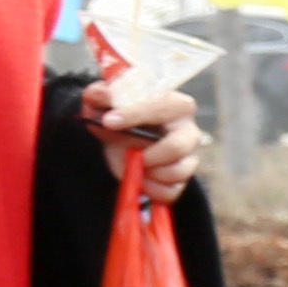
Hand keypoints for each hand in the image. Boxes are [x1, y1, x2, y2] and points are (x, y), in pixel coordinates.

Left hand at [85, 76, 198, 200]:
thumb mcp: (104, 101)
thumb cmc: (118, 114)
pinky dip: (150, 189)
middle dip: (150, 155)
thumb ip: (100, 94)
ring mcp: (187, 156)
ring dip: (149, 173)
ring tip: (133, 164)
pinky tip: (139, 178)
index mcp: (174, 105)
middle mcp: (188, 130)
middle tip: (132, 155)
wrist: (119, 136)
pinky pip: (171, 191)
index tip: (109, 121)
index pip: (164, 106)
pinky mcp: (181, 179)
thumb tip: (100, 95)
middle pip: (179, 146)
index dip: (135, 114)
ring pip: (178, 172)